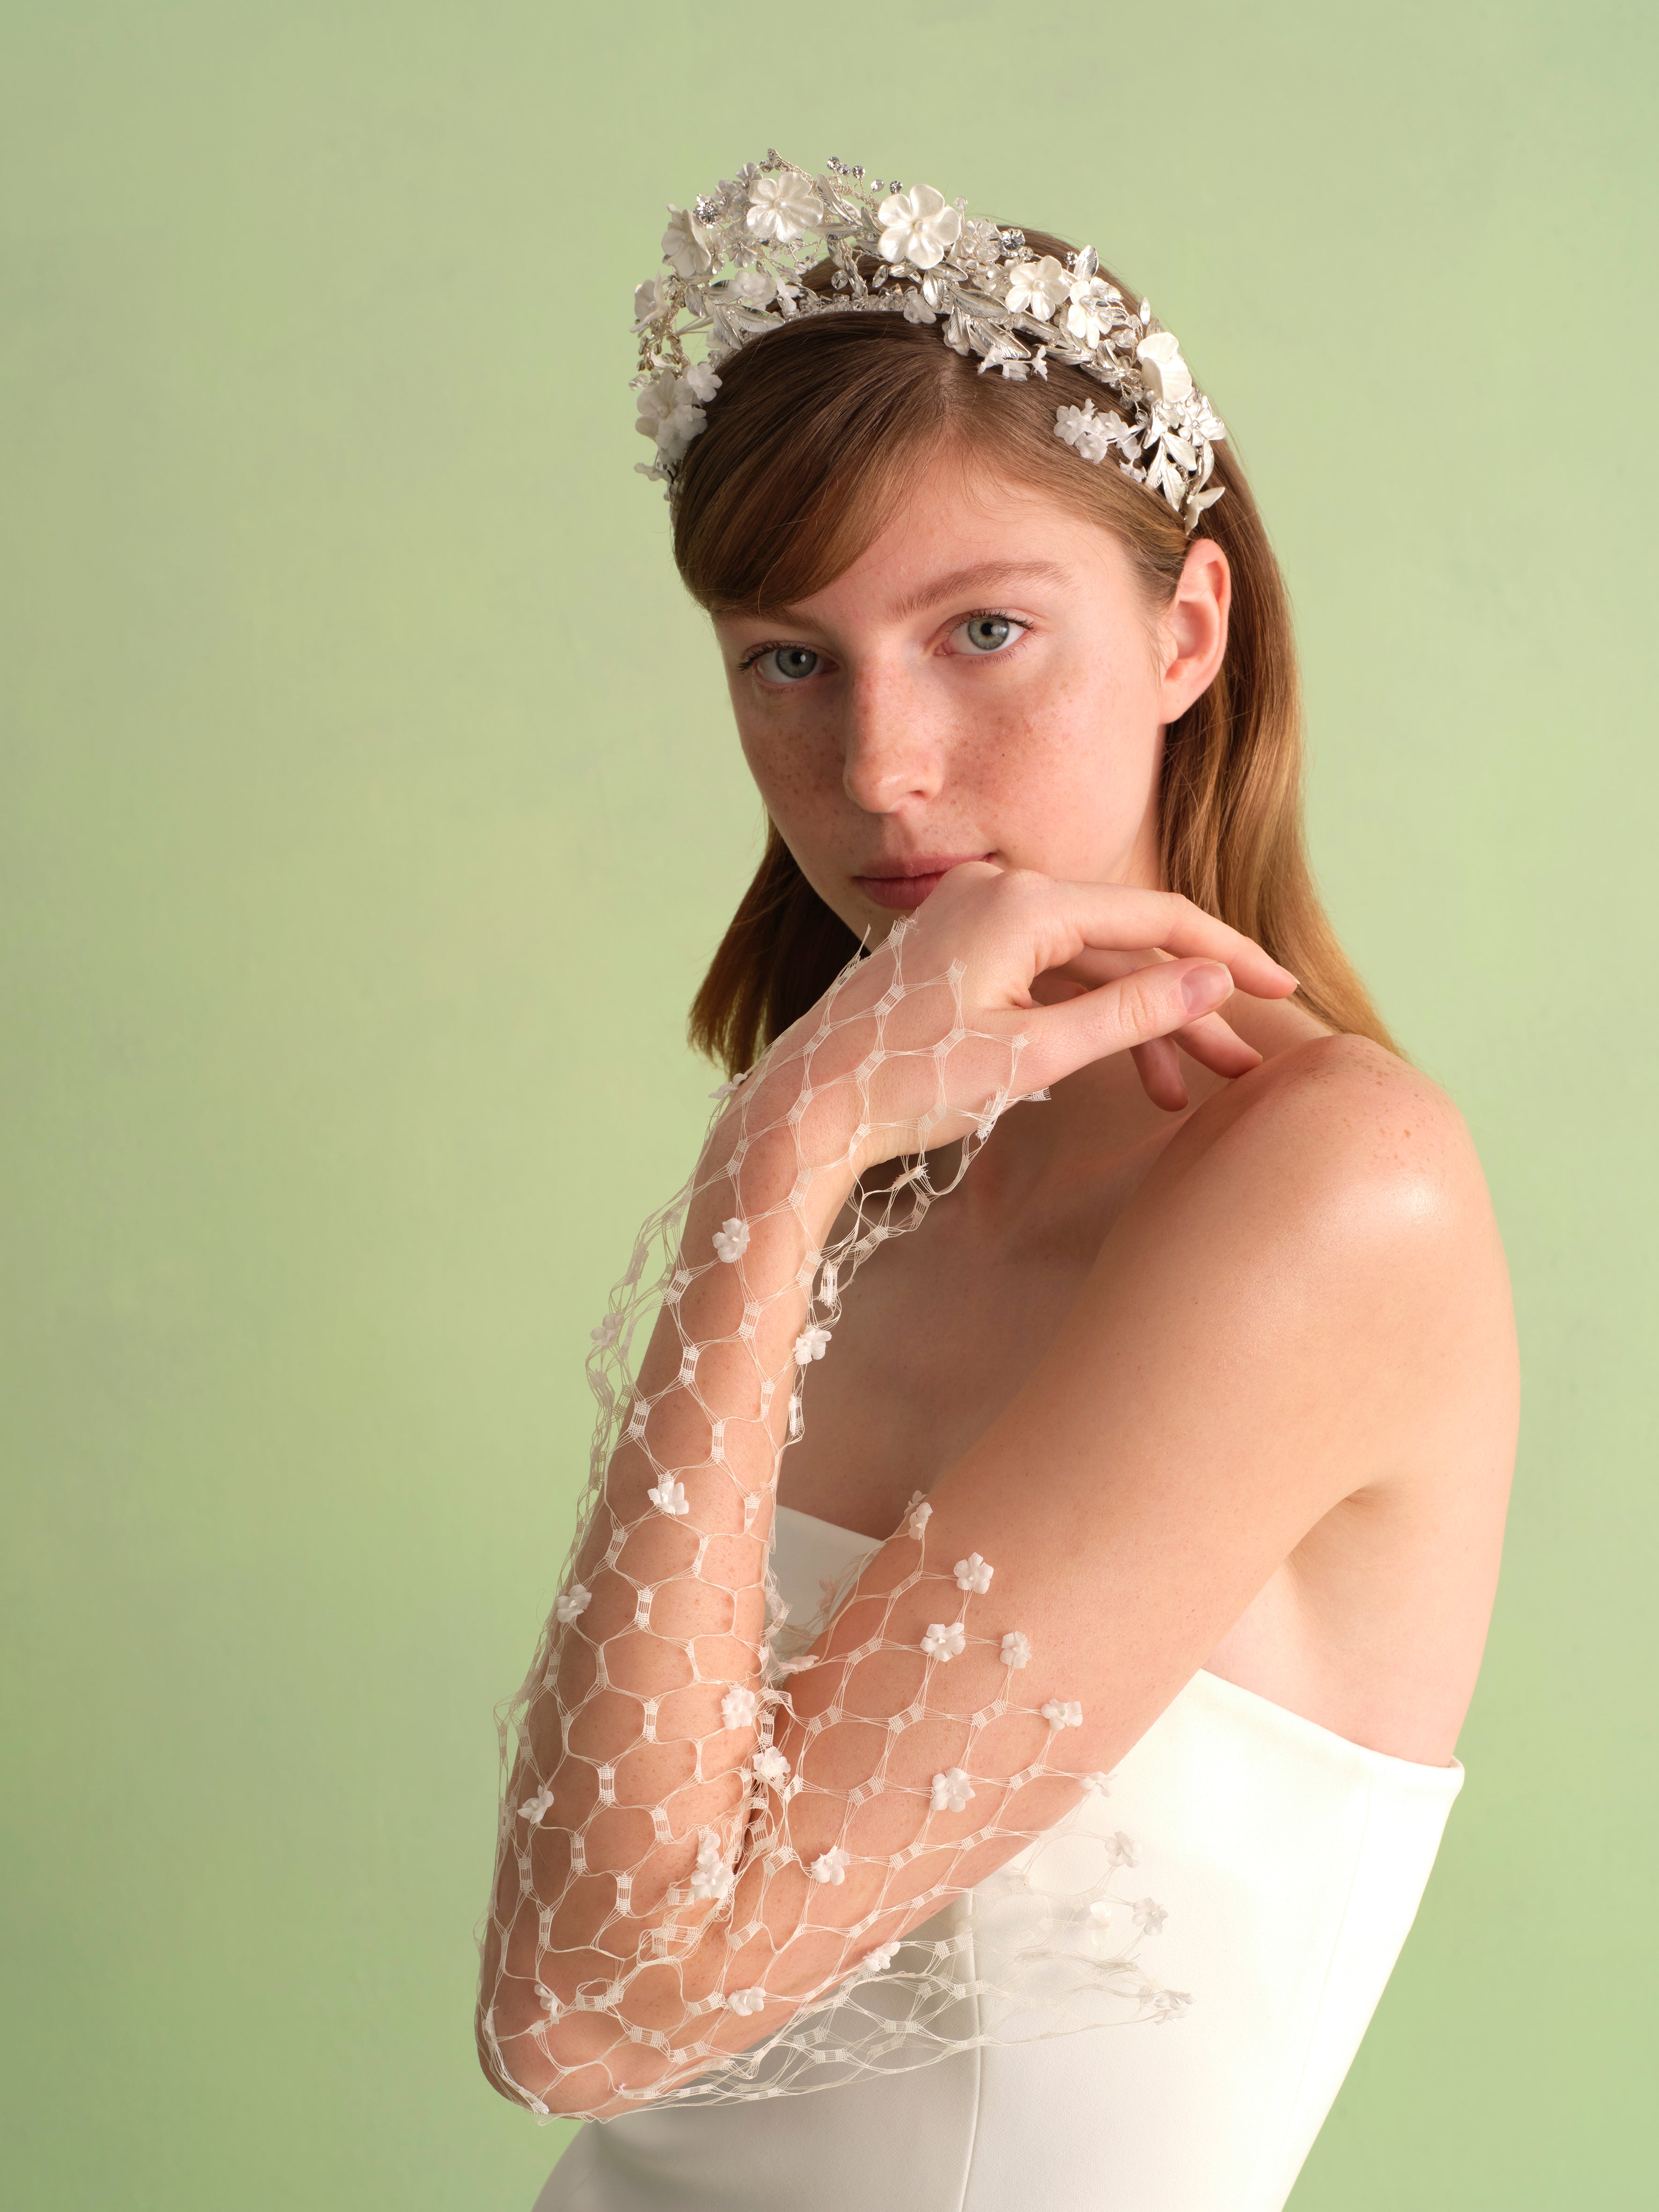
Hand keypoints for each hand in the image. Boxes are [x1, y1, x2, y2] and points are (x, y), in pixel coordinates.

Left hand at [747, 863, 1298, 1174]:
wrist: (805, 1106)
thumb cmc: (909, 1084)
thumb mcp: (1033, 1055)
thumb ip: (1130, 1013)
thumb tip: (1211, 979)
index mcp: (1020, 902)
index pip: (1155, 916)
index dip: (1226, 953)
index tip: (1282, 990)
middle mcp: (998, 891)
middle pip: (1125, 943)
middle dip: (1187, 1007)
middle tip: (1244, 1067)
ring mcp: (974, 918)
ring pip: (1087, 966)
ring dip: (1139, 1024)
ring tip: (1184, 1094)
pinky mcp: (960, 951)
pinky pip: (1046, 975)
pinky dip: (1086, 1019)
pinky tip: (1121, 1073)